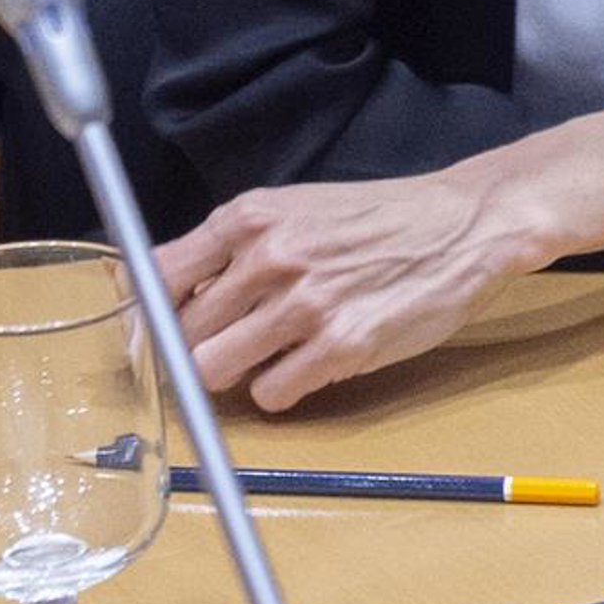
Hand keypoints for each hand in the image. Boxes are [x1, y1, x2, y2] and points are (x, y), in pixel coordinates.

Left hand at [157, 93, 603, 410]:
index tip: (140, 338)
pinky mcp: (341, 348)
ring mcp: (304, 305)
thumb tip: (163, 294)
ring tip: (268, 357)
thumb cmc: (377, 219)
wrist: (463, 226)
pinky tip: (308, 365)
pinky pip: (272, 393)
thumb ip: (233, 248)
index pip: (154, 275)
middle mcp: (269, 258)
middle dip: (189, 352)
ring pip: (214, 370)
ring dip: (233, 373)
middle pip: (180, 333)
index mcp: (251, 218)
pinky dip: (281, 389)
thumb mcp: (295, 210)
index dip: (139, 315)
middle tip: (218, 354)